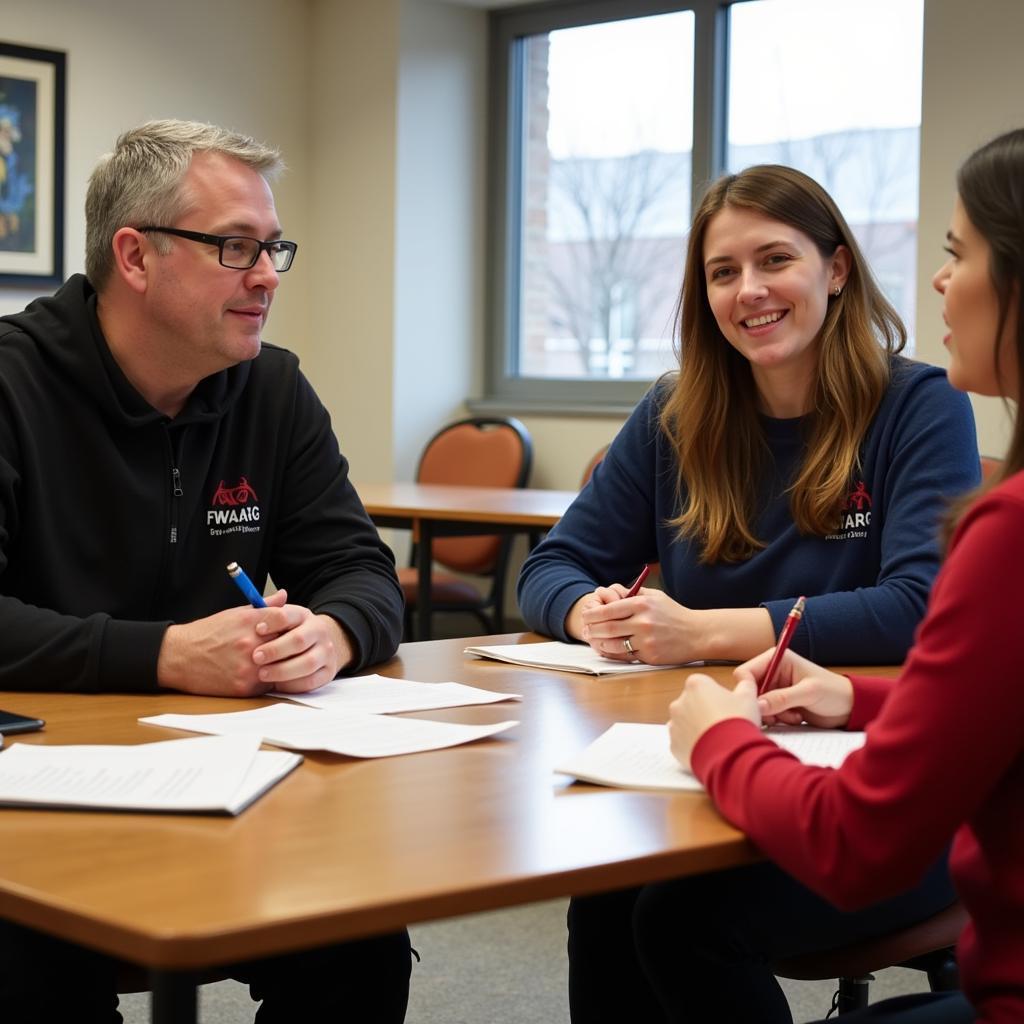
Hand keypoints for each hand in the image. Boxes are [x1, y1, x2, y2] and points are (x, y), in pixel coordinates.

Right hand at [158, 591, 353, 696]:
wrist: (178, 657)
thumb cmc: (207, 633)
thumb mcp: (234, 613)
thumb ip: (263, 607)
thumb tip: (285, 596)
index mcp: (249, 622)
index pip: (285, 620)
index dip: (291, 625)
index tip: (292, 628)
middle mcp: (251, 643)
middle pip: (287, 644)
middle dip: (290, 646)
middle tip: (293, 648)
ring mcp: (248, 667)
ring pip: (281, 667)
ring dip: (282, 666)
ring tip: (280, 662)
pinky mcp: (244, 687)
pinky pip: (269, 685)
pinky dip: (269, 681)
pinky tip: (264, 675)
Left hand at [251, 599, 353, 692]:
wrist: (317, 644)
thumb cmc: (288, 632)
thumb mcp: (279, 618)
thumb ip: (267, 612)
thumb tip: (261, 601)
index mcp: (303, 615)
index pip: (289, 615)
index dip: (272, 622)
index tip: (257, 629)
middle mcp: (319, 631)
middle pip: (299, 640)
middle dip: (275, 650)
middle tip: (256, 657)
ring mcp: (326, 652)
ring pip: (307, 663)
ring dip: (283, 670)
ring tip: (263, 673)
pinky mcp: (328, 672)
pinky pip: (311, 681)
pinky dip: (293, 684)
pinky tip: (277, 684)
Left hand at [571, 587, 696, 663]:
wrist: (697, 633)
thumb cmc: (674, 614)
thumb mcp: (655, 597)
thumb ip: (633, 595)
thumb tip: (608, 593)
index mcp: (642, 604)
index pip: (609, 609)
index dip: (593, 614)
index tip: (585, 615)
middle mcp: (643, 622)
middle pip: (608, 627)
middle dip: (592, 629)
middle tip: (585, 629)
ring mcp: (646, 640)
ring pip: (613, 644)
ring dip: (599, 643)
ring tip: (593, 640)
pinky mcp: (650, 655)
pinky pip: (625, 655)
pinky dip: (613, 653)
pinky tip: (607, 649)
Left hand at [668, 674, 759, 768]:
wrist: (730, 754)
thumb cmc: (737, 722)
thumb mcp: (748, 697)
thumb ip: (745, 683)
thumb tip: (745, 678)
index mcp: (695, 685)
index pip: (704, 685)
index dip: (718, 695)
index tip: (727, 705)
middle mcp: (679, 702)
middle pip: (693, 703)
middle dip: (705, 710)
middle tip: (724, 722)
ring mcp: (674, 723)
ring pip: (686, 722)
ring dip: (697, 727)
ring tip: (717, 737)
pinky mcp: (674, 744)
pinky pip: (683, 742)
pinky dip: (692, 744)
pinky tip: (708, 747)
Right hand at [734, 649, 853, 728]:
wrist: (850, 707)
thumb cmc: (834, 692)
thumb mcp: (808, 693)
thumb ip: (782, 698)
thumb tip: (757, 705)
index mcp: (776, 659)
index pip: (746, 672)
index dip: (748, 689)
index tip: (759, 704)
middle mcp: (773, 672)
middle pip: (750, 691)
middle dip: (763, 705)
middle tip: (780, 714)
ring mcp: (775, 688)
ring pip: (758, 704)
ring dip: (773, 714)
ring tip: (794, 715)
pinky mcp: (780, 703)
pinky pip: (767, 713)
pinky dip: (779, 719)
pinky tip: (796, 717)